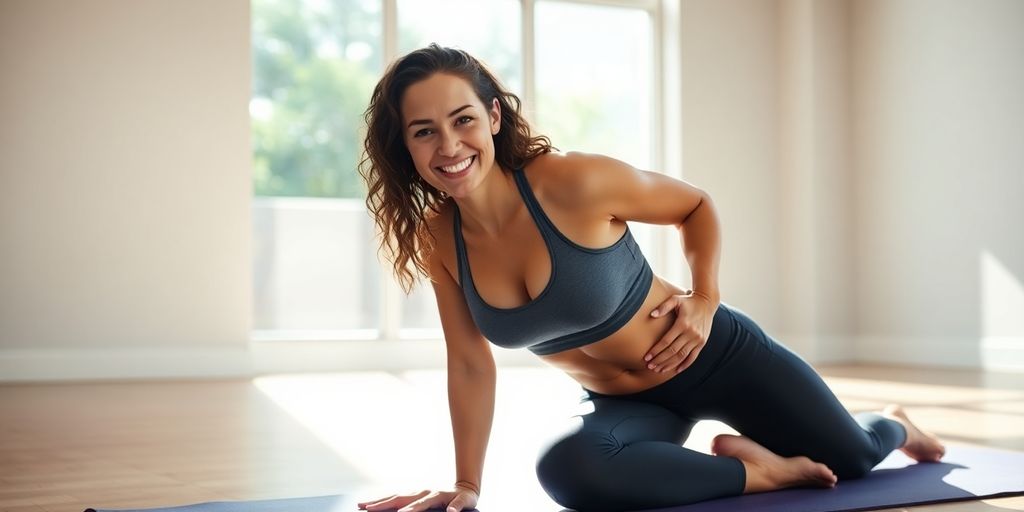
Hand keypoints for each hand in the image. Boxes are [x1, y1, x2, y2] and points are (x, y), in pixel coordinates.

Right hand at [357, 485, 477, 511]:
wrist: (465, 487)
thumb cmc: (465, 497)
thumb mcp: (466, 501)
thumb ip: (458, 506)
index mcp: (435, 494)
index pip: (420, 504)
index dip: (410, 509)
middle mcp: (423, 491)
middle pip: (400, 498)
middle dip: (383, 503)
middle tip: (367, 508)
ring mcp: (417, 492)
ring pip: (395, 496)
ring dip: (379, 501)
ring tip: (362, 505)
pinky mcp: (414, 494)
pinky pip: (396, 497)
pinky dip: (384, 500)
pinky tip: (373, 503)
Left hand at [644, 290, 715, 373]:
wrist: (707, 302)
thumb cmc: (687, 301)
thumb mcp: (675, 300)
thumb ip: (663, 306)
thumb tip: (652, 315)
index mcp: (682, 324)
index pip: (666, 341)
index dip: (656, 350)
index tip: (647, 357)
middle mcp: (691, 333)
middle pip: (673, 351)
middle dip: (660, 360)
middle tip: (650, 366)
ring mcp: (698, 339)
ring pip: (682, 356)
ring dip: (670, 364)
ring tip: (659, 370)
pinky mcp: (702, 343)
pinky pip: (693, 357)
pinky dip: (685, 365)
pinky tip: (676, 370)